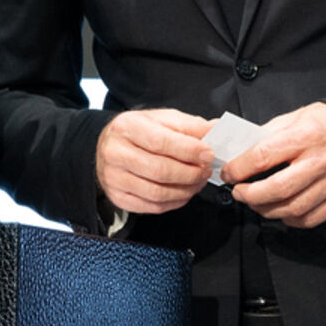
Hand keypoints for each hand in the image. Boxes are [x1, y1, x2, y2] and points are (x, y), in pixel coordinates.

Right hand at [95, 108, 213, 213]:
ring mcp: (114, 178)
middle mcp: (116, 153)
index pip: (160, 141)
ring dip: (185, 190)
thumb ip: (190, 126)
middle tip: (205, 170)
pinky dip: (174, 202)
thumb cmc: (139, 132)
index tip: (208, 153)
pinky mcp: (118, 197)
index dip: (188, 150)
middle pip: (159, 170)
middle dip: (190, 173)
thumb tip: (215, 131)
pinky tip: (184, 192)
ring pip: (157, 192)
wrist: (110, 145)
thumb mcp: (163, 119)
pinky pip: (152, 207)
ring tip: (198, 181)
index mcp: (127, 127)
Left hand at [222, 101, 325, 228]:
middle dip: (250, 195)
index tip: (228, 173)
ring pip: (292, 208)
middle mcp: (321, 160)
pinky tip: (281, 211)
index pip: (264, 156)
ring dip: (266, 210)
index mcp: (306, 135)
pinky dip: (290, 220)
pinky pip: (310, 218)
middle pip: (277, 189)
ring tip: (256, 203)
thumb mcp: (296, 116)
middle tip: (239, 192)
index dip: (239, 168)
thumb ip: (269, 133)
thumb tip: (241, 151)